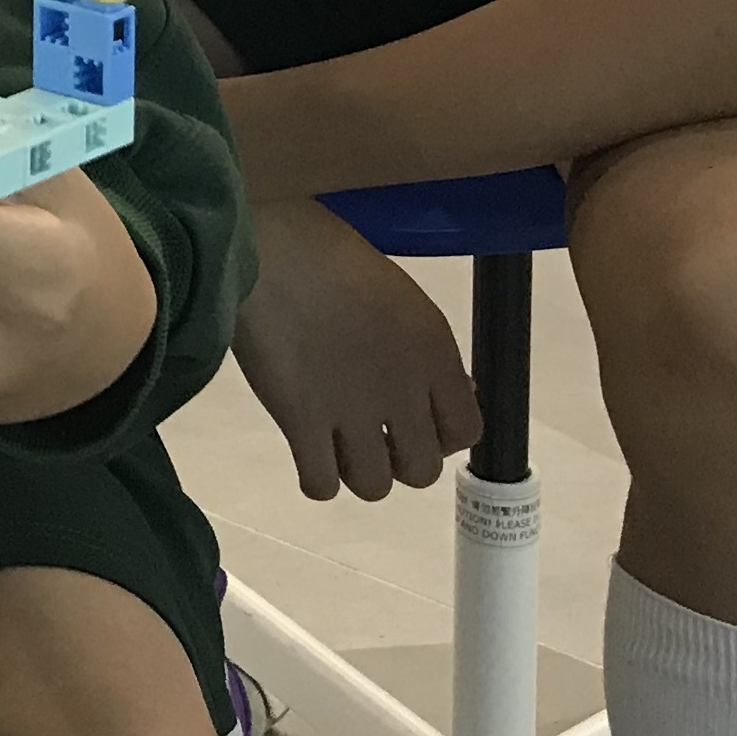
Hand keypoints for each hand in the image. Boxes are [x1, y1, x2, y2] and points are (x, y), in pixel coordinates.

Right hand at [233, 196, 480, 500]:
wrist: (270, 248)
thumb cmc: (331, 256)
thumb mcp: (402, 298)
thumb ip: (427, 352)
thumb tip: (455, 392)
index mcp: (434, 353)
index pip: (466, 432)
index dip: (442, 436)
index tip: (415, 422)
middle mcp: (402, 390)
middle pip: (422, 470)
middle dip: (399, 459)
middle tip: (372, 433)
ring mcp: (352, 412)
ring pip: (375, 487)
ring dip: (358, 472)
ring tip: (337, 443)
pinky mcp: (302, 422)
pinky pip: (322, 486)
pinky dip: (318, 479)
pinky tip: (309, 451)